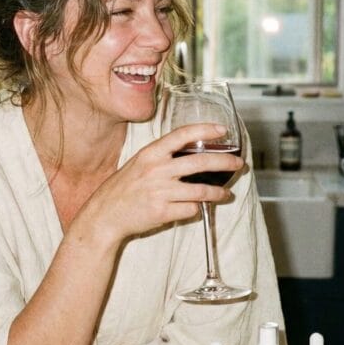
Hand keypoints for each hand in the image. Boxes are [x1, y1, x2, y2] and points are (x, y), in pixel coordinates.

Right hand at [80, 123, 241, 241]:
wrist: (106, 214)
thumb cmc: (123, 188)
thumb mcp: (139, 163)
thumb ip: (162, 157)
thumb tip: (192, 154)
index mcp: (151, 153)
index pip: (182, 135)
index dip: (205, 130)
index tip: (223, 130)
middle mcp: (157, 170)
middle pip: (200, 162)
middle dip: (224, 162)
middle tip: (237, 163)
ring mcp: (160, 191)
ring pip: (201, 190)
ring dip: (217, 193)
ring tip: (225, 194)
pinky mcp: (163, 212)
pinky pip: (190, 209)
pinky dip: (195, 208)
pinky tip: (195, 208)